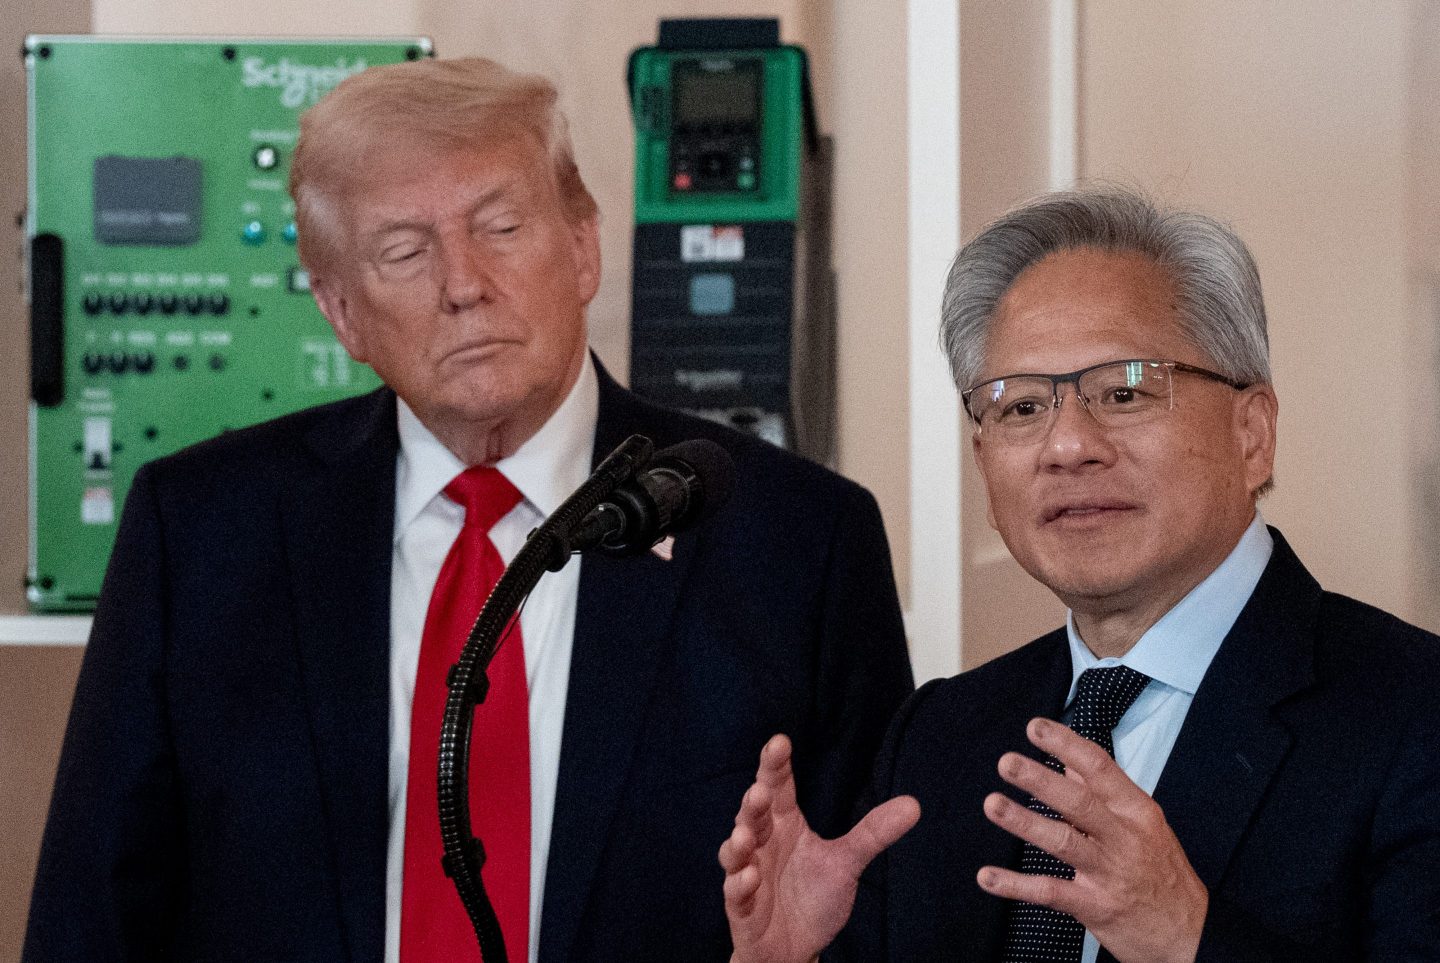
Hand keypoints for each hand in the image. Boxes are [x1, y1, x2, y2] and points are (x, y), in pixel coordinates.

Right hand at [718, 734, 920, 962]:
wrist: (794, 949)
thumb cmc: (812, 898)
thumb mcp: (846, 863)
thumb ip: (873, 833)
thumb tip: (914, 804)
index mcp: (784, 826)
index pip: (778, 789)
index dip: (775, 766)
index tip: (779, 742)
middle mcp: (762, 845)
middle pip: (753, 816)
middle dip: (754, 802)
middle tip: (760, 790)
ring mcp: (748, 875)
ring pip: (736, 853)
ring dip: (738, 842)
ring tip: (746, 835)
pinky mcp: (741, 909)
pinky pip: (735, 895)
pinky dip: (740, 886)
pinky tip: (750, 878)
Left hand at [977, 718, 1207, 962]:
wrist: (1192, 935)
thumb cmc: (1163, 874)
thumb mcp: (1144, 826)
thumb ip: (1104, 793)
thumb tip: (1070, 762)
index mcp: (1137, 812)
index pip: (1101, 769)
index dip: (1066, 745)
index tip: (1035, 727)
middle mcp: (1125, 839)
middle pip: (1079, 802)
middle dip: (1041, 780)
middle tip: (1007, 762)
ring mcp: (1110, 874)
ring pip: (1064, 842)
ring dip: (1024, 823)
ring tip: (994, 805)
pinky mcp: (1096, 907)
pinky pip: (1051, 892)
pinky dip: (1016, 885)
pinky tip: (988, 876)